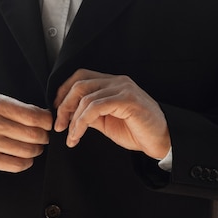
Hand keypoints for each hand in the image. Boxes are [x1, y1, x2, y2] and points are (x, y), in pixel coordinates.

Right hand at [0, 93, 52, 172]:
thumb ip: (20, 108)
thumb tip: (46, 117)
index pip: (34, 116)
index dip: (47, 122)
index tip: (48, 123)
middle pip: (33, 135)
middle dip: (44, 137)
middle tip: (43, 136)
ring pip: (28, 151)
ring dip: (37, 150)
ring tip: (34, 146)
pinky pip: (17, 165)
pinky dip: (27, 162)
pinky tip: (24, 156)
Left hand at [54, 69, 170, 159]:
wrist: (161, 141)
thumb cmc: (137, 132)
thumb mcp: (106, 122)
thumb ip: (90, 113)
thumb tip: (68, 114)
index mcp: (112, 83)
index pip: (81, 77)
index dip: (63, 91)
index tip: (56, 110)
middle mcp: (117, 81)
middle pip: (79, 84)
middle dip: (63, 106)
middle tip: (59, 126)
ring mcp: (123, 89)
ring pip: (85, 97)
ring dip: (72, 119)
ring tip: (71, 136)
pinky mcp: (127, 100)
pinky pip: (95, 107)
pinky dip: (82, 122)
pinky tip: (78, 135)